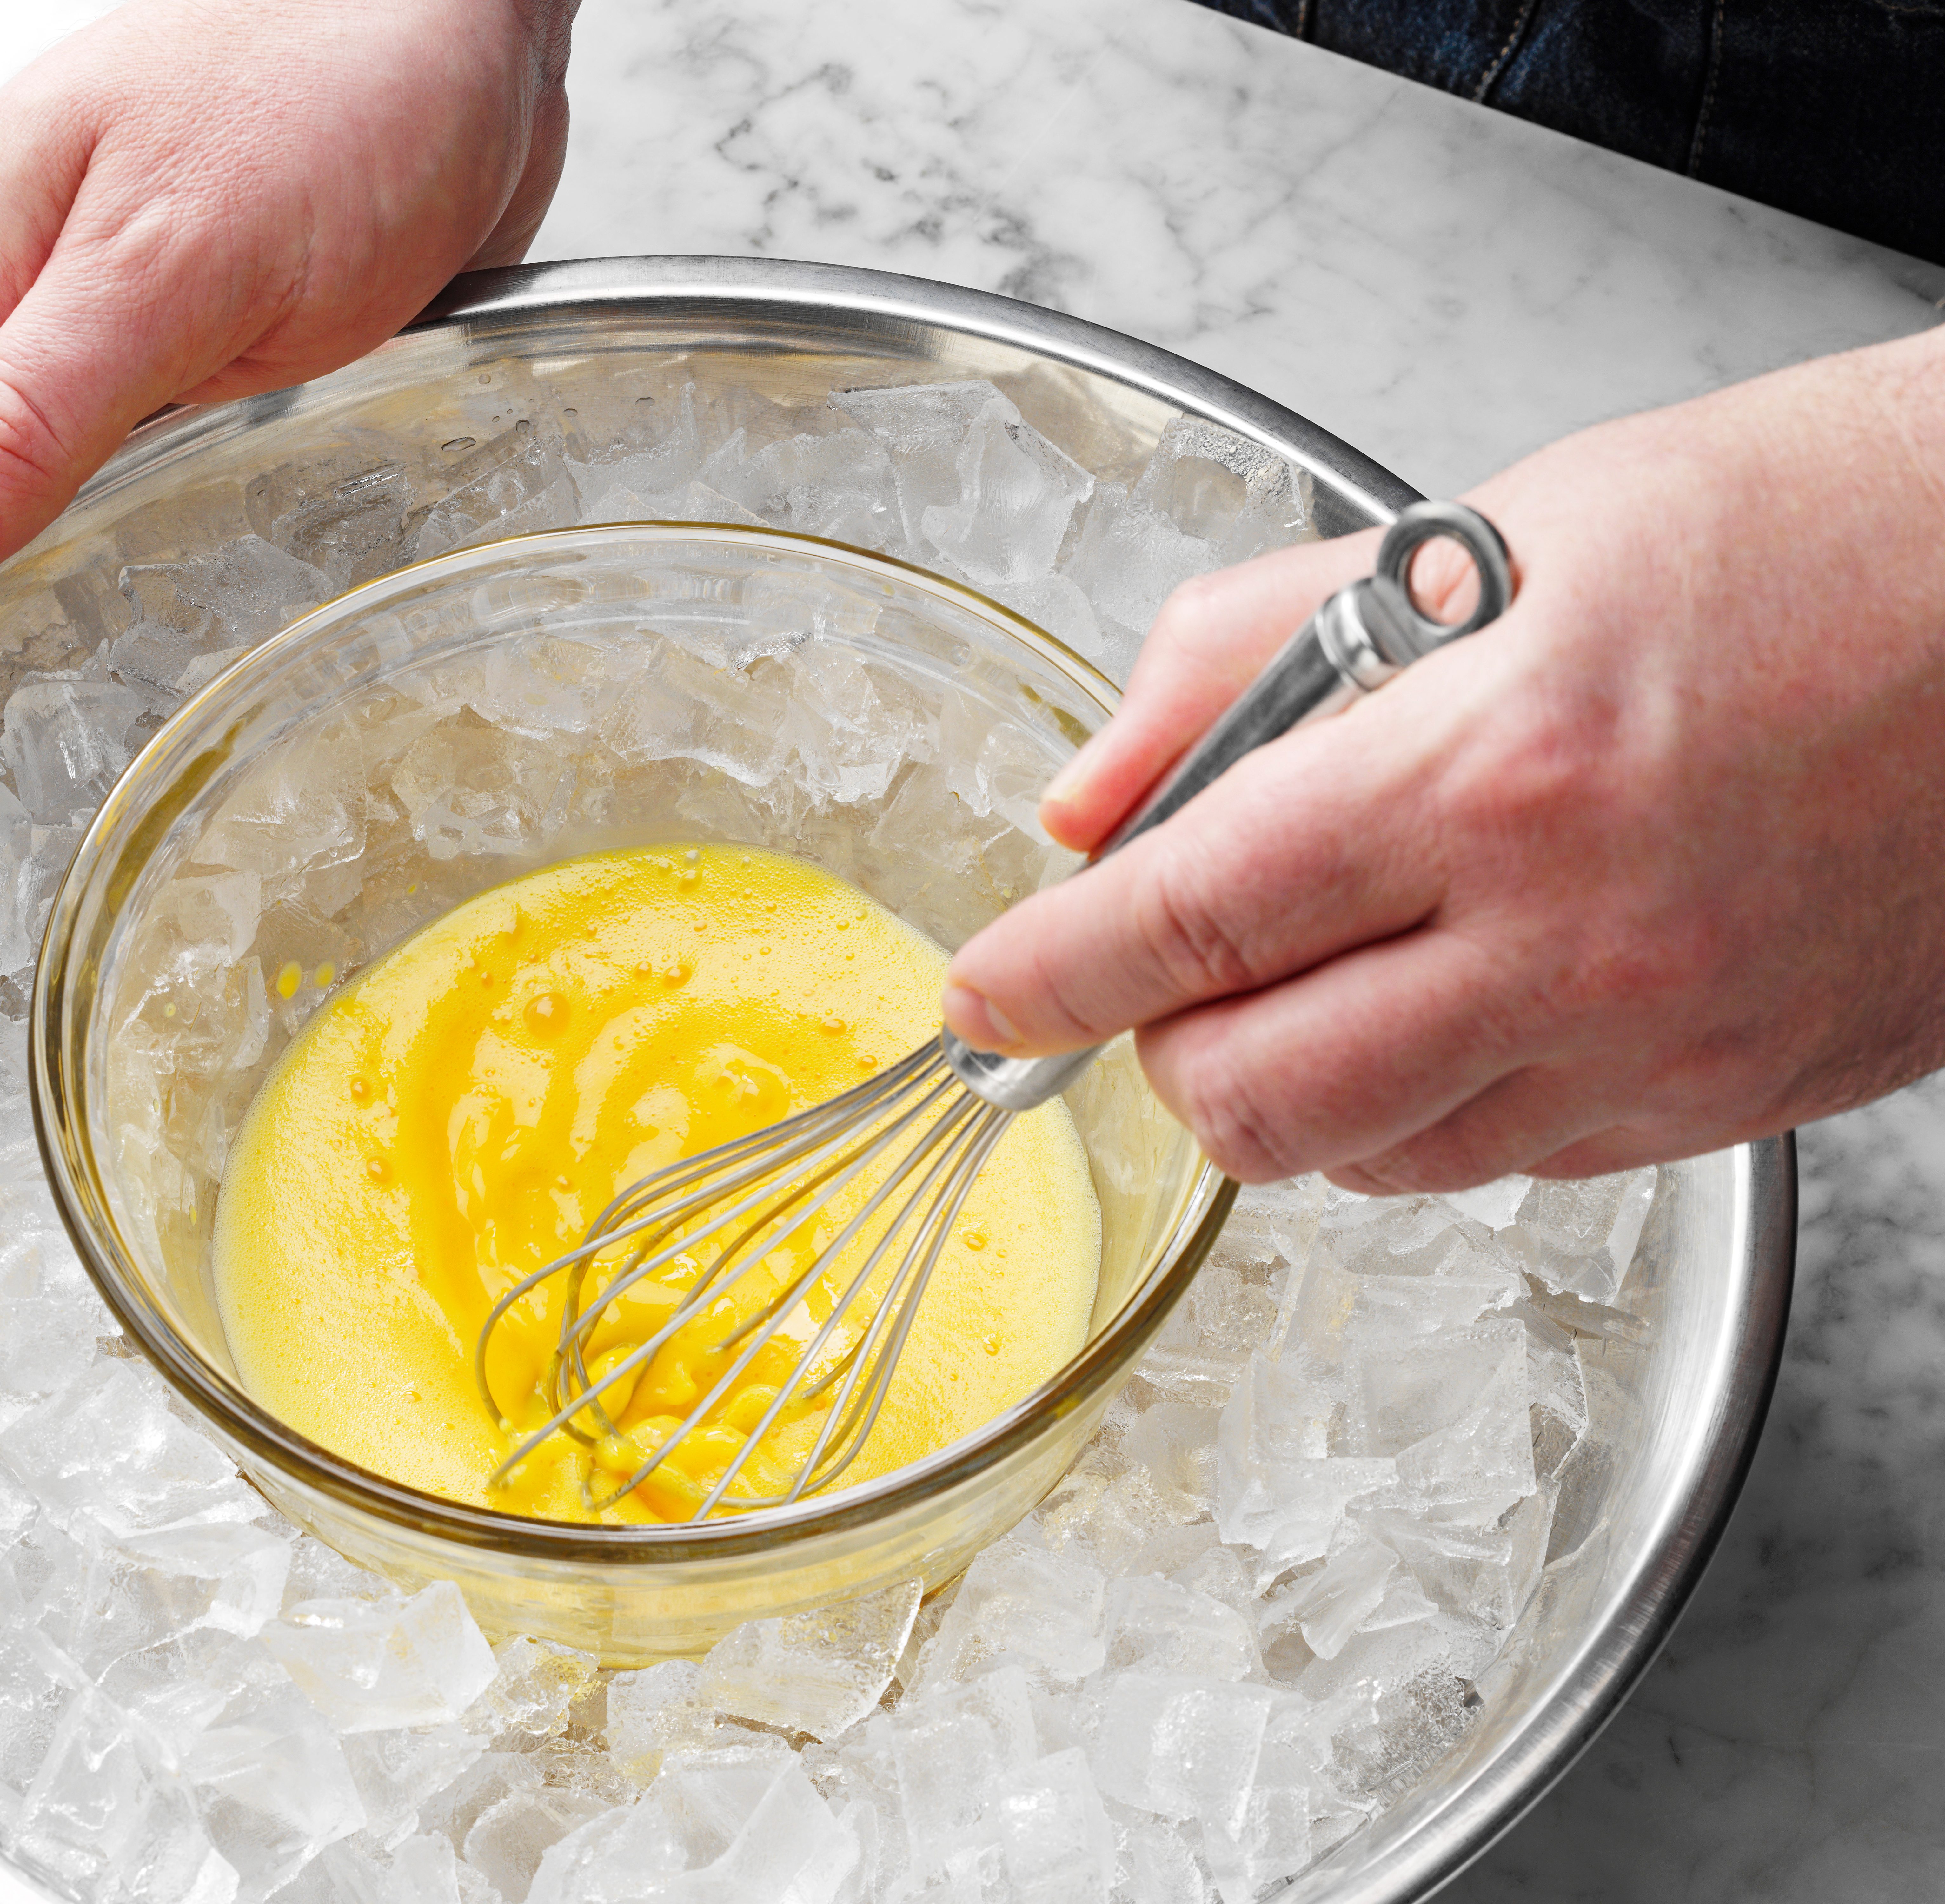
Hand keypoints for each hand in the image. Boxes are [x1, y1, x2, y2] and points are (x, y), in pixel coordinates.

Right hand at [0, 0, 576, 653]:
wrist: (443, 27)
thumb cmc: (312, 83)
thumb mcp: (159, 261)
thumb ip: (16, 418)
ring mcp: (69, 370)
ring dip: (16, 632)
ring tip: (52, 754)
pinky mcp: (162, 390)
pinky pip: (97, 513)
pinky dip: (108, 582)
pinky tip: (143, 645)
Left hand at [943, 328, 1944, 1191]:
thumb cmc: (1816, 532)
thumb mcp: (1490, 535)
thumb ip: (1245, 658)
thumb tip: (1094, 793)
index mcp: (1498, 769)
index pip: (1188, 920)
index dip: (1047, 976)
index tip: (984, 996)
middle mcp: (1576, 939)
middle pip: (1254, 1096)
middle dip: (1162, 1049)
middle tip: (1166, 967)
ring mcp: (1661, 1045)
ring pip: (1368, 1156)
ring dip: (1293, 1082)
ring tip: (1326, 963)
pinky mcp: (1726, 1102)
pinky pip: (1500, 1159)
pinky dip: (1425, 1100)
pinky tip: (1456, 993)